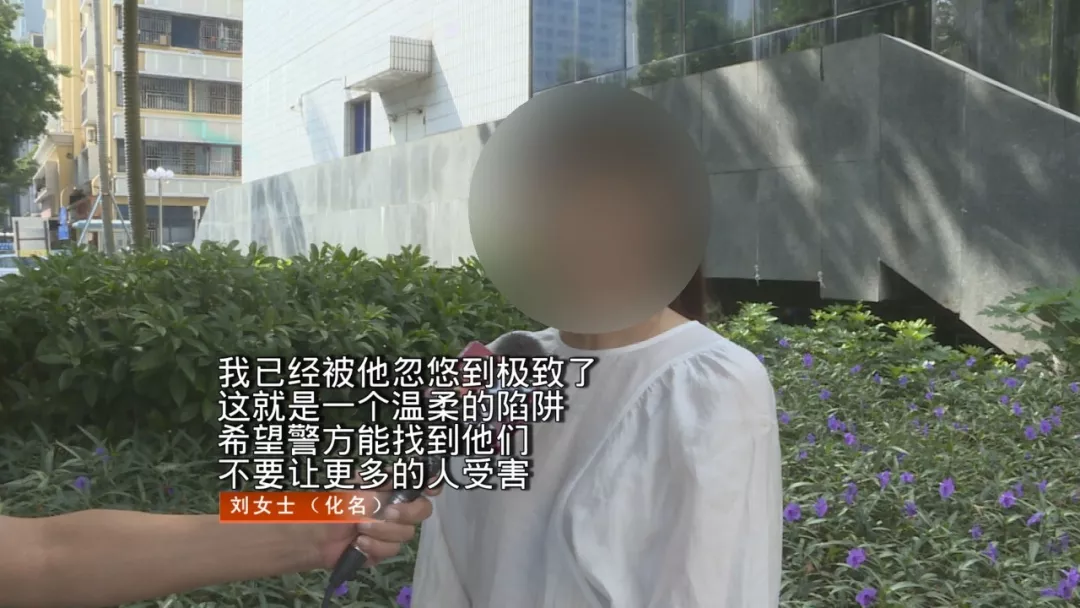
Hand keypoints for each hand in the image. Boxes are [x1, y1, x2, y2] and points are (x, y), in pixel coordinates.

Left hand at [308, 485, 440, 569]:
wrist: (316, 537)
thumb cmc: (335, 506)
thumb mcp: (357, 487)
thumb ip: (382, 480)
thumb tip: (404, 470)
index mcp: (392, 489)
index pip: (420, 484)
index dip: (432, 484)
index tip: (431, 488)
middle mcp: (397, 509)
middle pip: (423, 511)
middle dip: (406, 513)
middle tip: (387, 513)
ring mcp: (392, 532)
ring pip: (406, 534)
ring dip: (382, 531)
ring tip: (360, 528)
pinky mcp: (385, 551)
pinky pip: (392, 550)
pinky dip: (375, 546)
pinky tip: (359, 543)